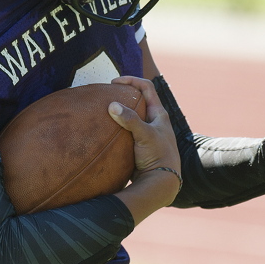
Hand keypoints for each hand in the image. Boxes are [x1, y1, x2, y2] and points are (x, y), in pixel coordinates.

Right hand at [108, 76, 182, 204]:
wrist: (161, 183)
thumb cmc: (158, 157)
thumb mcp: (145, 135)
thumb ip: (130, 120)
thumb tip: (112, 106)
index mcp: (159, 114)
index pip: (147, 87)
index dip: (131, 80)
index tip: (114, 82)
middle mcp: (154, 121)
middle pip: (138, 100)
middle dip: (122, 95)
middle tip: (107, 95)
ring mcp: (146, 133)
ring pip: (131, 116)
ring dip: (119, 112)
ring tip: (104, 111)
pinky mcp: (139, 145)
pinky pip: (126, 131)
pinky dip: (116, 128)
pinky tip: (106, 131)